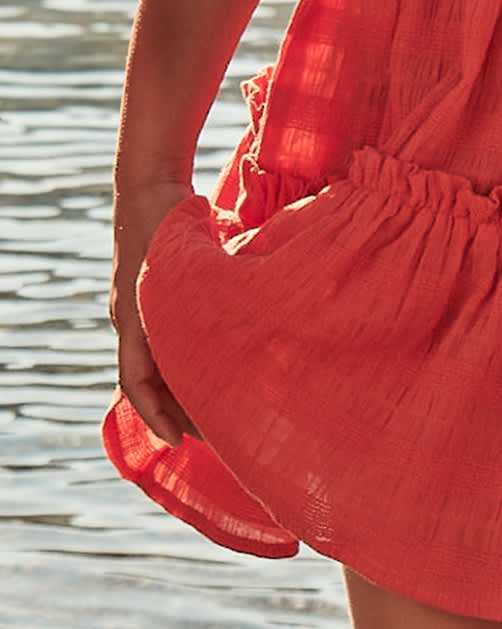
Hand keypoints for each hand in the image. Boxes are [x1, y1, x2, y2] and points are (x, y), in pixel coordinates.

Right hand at [110, 178, 199, 447]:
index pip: (135, 381)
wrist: (149, 187)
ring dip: (182, 391)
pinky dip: (183, 364)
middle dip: (178, 411)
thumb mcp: (181, 252)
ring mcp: (139, 312)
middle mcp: (131, 320)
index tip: (178, 440)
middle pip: (149, 381)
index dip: (156, 414)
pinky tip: (214, 371)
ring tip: (219, 414)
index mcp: (133, 316)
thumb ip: (204, 279)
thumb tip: (242, 309)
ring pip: (157, 365)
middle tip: (215, 435)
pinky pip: (162, 345)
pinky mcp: (151, 302)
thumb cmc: (168, 216)